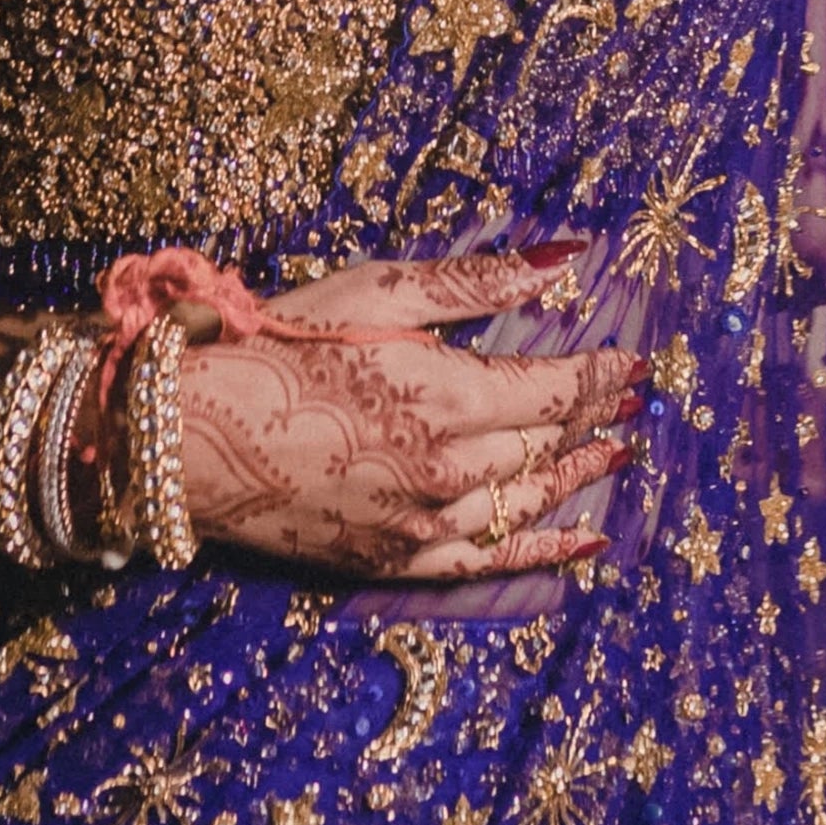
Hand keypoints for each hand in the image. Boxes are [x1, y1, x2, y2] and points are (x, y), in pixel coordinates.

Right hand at [164, 246, 645, 585]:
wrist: (191, 436)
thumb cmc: (278, 346)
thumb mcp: (378, 293)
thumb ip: (478, 281)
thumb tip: (566, 261)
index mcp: (450, 395)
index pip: (558, 389)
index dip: (603, 373)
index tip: (634, 359)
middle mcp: (451, 470)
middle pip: (547, 442)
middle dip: (594, 416)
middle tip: (633, 400)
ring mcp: (426, 525)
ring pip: (530, 500)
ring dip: (579, 474)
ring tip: (616, 454)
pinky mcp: (398, 560)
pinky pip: (492, 562)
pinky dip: (547, 552)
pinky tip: (586, 545)